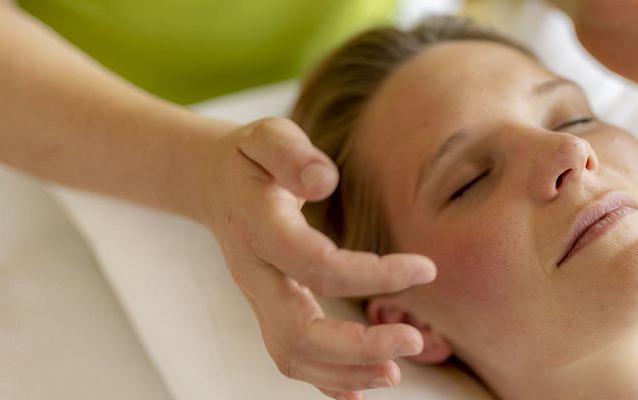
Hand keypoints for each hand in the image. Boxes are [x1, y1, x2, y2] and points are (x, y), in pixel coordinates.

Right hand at [198, 118, 436, 399]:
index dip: (372, 274)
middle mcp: (254, 273)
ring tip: (396, 371)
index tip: (425, 268)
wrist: (212, 184)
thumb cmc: (252, 157)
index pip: (316, 265)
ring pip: (292, 354)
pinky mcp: (266, 311)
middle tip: (414, 341)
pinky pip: (289, 357)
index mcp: (257, 227)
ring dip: (346, 370)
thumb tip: (324, 181)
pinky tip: (363, 387)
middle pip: (298, 329)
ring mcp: (256, 299)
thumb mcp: (266, 136)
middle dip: (358, 345)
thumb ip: (291, 153)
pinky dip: (326, 380)